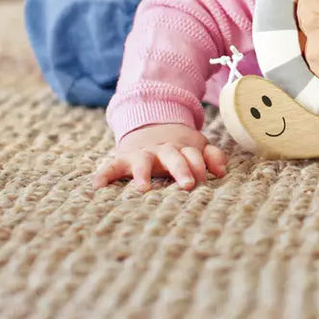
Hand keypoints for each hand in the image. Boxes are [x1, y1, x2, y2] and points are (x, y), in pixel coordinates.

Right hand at [93, 123, 228, 190]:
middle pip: (172, 156)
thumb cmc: (178, 148)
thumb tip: (221, 171)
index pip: (193, 154)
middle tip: (188, 185)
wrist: (150, 129)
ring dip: (143, 173)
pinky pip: (111, 166)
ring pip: (143, 161)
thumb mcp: (197, 148)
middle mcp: (162, 150)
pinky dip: (104, 174)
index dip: (200, 165)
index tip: (204, 180)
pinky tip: (97, 185)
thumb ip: (212, 157)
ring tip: (142, 189)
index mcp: (182, 148)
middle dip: (181, 169)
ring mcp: (142, 154)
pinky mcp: (123, 159)